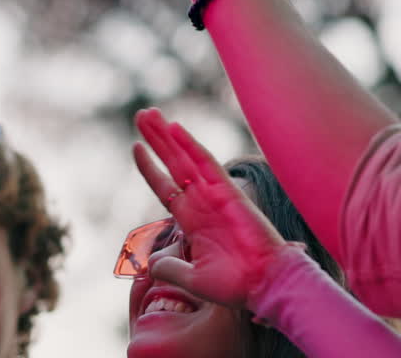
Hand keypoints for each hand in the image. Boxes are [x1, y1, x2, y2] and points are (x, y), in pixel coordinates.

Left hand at [133, 108, 287, 309]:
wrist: (265, 286)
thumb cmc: (235, 285)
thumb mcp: (194, 279)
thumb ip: (170, 267)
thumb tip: (150, 265)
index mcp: (192, 220)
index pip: (165, 186)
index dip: (149, 167)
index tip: (135, 147)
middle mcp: (201, 201)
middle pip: (173, 163)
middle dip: (157, 140)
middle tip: (141, 115)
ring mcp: (214, 194)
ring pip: (185, 157)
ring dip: (166, 136)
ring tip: (148, 114)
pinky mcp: (228, 192)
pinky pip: (206, 163)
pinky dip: (190, 145)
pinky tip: (174, 129)